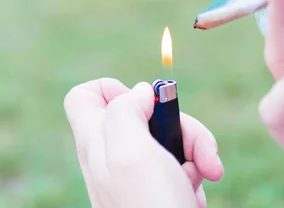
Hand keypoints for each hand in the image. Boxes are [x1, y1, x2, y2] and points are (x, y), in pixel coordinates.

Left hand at [64, 78, 223, 207]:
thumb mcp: (131, 152)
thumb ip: (125, 111)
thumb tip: (137, 92)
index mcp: (96, 142)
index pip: (83, 97)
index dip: (112, 88)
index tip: (140, 105)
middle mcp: (112, 155)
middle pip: (141, 111)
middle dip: (176, 122)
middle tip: (190, 147)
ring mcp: (136, 172)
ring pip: (167, 137)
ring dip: (193, 150)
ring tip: (199, 177)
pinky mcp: (158, 187)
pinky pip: (180, 164)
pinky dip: (194, 174)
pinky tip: (193, 195)